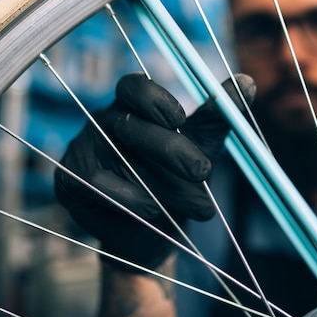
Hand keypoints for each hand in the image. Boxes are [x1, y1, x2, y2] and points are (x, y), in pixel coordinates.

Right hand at [54, 72, 254, 270]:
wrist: (152, 234)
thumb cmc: (176, 182)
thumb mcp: (201, 150)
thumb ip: (217, 119)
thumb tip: (247, 82)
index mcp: (133, 108)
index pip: (133, 87)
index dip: (153, 99)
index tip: (179, 119)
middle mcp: (103, 123)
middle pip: (128, 125)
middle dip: (170, 149)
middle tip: (203, 171)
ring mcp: (82, 150)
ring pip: (117, 161)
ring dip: (160, 186)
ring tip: (198, 205)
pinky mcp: (69, 181)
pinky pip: (99, 187)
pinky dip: (132, 201)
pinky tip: (155, 212)